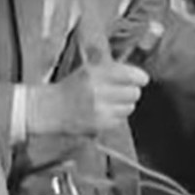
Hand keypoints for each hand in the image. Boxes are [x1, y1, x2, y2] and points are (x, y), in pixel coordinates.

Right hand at [28, 60, 149, 135]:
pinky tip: (105, 112)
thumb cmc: (73, 87)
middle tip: (124, 91)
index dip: (139, 77)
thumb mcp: (88, 70)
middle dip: (132, 91)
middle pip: (134, 92)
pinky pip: (121, 119)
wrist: (52, 109)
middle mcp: (98, 90)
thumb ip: (111, 69)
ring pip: (130, 107)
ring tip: (112, 102)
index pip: (129, 75)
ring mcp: (99, 109)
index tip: (142, 79)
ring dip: (125, 105)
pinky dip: (117, 116)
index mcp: (94, 73)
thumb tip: (139, 75)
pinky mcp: (100, 124)